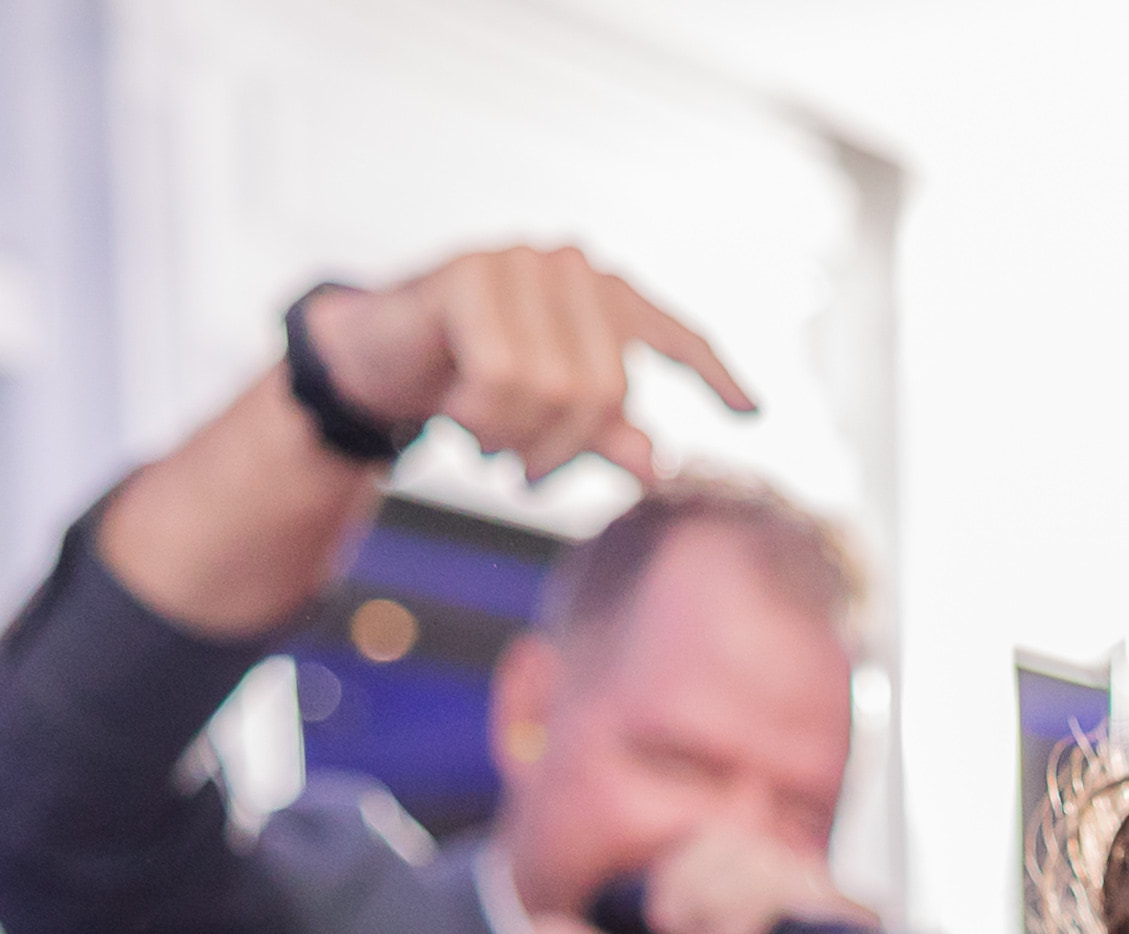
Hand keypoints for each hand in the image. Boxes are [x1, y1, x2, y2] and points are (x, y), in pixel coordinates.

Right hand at [308, 246, 753, 488]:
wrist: (379, 357)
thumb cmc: (470, 384)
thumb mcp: (545, 420)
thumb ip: (605, 438)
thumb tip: (662, 468)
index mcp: (604, 298)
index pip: (675, 335)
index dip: (714, 375)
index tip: (749, 414)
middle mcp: (573, 269)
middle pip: (606, 392)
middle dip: (565, 450)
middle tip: (526, 476)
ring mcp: (523, 263)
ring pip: (554, 388)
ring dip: (514, 438)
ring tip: (487, 441)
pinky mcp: (472, 273)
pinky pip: (500, 375)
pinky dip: (479, 416)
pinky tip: (458, 414)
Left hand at [529, 831, 871, 933]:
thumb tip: (541, 933)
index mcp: (742, 896)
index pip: (717, 841)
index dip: (685, 872)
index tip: (663, 924)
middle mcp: (789, 894)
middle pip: (748, 847)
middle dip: (706, 888)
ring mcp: (826, 912)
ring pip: (783, 866)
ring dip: (737, 901)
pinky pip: (832, 898)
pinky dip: (788, 910)